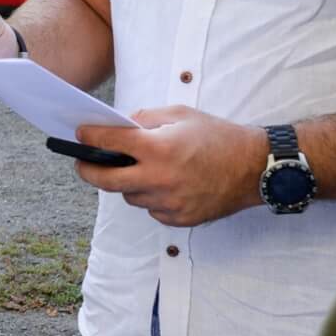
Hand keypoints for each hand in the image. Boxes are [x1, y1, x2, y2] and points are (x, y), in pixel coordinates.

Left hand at [75, 107, 269, 226]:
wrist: (255, 168)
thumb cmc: (219, 137)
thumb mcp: (180, 115)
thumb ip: (145, 119)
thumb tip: (118, 126)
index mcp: (159, 149)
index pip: (109, 143)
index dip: (89, 137)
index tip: (80, 134)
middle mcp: (160, 179)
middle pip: (105, 180)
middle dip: (87, 169)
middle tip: (82, 162)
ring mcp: (169, 203)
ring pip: (129, 196)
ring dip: (126, 182)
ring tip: (137, 169)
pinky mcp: (178, 219)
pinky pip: (150, 209)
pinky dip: (149, 196)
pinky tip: (163, 183)